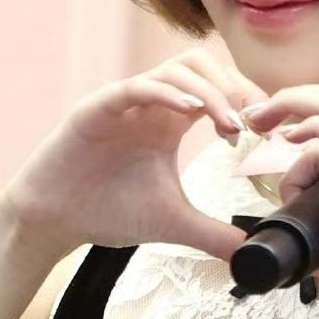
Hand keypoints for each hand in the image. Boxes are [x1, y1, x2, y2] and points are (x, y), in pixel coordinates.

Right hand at [0, 49, 268, 263]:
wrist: (53, 222)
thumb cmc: (107, 212)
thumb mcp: (173, 224)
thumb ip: (214, 234)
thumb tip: (253, 253)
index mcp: (170, 121)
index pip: (218, 88)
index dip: (246, 101)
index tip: (265, 133)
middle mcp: (150, 103)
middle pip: (202, 65)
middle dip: (235, 86)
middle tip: (253, 122)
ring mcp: (124, 102)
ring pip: (174, 68)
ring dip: (209, 90)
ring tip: (229, 122)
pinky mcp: (97, 109)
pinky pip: (135, 86)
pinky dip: (166, 92)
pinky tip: (190, 112)